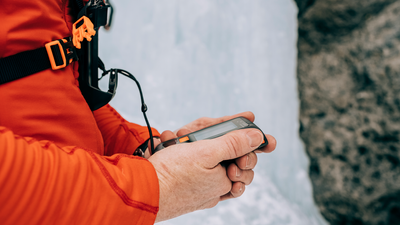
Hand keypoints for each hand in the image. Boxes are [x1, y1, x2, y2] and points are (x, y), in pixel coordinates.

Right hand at [149, 113, 276, 221]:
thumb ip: (234, 143)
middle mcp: (216, 191)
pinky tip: (180, 150)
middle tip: (199, 138)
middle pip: (229, 163)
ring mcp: (201, 194)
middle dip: (219, 144)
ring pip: (212, 167)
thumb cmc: (171, 173)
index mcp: (225, 181)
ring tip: (184, 140)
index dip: (245, 143)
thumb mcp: (206, 151)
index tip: (237, 127)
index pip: (247, 159)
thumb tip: (259, 137)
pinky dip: (191, 159)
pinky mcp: (187, 193)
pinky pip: (198, 174)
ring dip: (201, 149)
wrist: (140, 191)